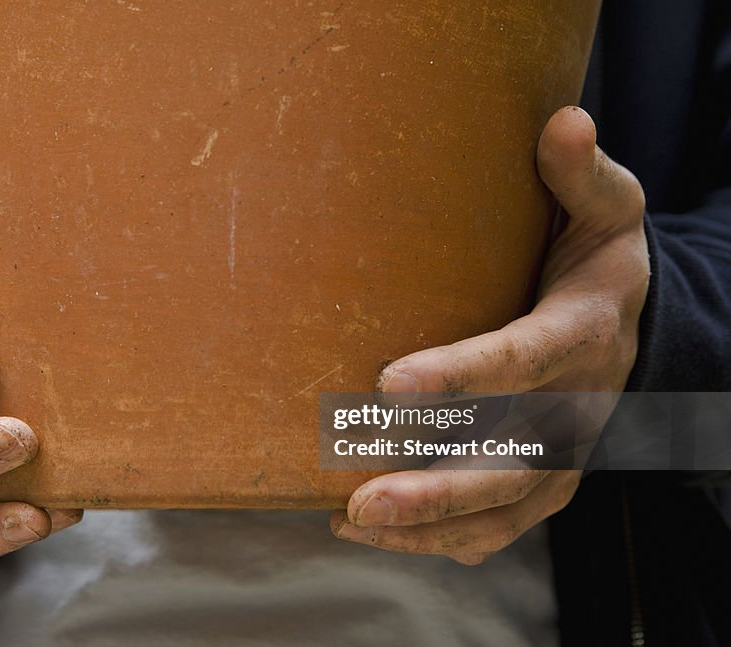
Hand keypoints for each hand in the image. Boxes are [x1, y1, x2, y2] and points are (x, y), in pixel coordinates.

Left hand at [331, 106, 648, 563]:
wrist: (631, 323)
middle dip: (438, 487)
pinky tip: (371, 531)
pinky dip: (440, 538)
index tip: (392, 383)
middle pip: (510, 461)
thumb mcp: (608, 209)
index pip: (523, 358)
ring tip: (354, 522)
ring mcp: (561, 453)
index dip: (464, 374)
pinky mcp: (545, 480)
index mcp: (583, 333)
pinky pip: (499, 525)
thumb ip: (581, 175)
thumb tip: (561, 121)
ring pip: (500, 508)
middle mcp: (575, 407)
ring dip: (428, 525)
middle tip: (364, 497)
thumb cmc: (599, 260)